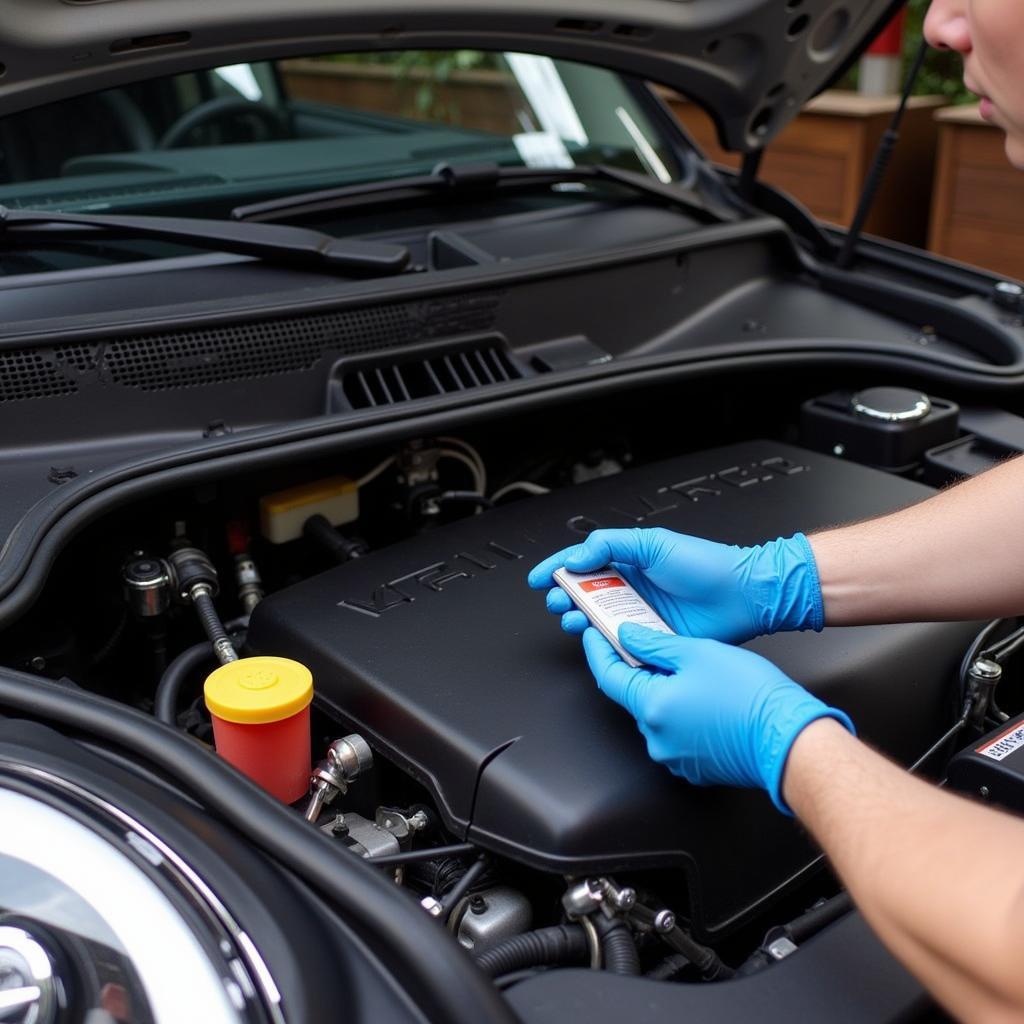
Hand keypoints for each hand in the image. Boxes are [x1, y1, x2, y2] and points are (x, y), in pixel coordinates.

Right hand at [527, 528, 822, 644]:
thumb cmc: (706, 565)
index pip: (581, 563)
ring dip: (578, 620)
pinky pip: (619, 644)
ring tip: (575, 619)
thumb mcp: (653, 543)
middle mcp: (629, 588)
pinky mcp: (649, 640)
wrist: (742, 596)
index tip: (538, 579)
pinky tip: (600, 639)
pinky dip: (604, 643)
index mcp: (626, 561)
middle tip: (558, 601)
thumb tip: (576, 558)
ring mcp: (638, 615)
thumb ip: (611, 544)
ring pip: (596, 621)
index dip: (556, 569)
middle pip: (582, 594)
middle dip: (563, 597)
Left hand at [583, 623, 853, 812]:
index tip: (594, 634)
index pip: (608, 677)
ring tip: (692, 671)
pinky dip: (682, 713)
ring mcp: (675, 757)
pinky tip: (705, 698)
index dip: (598, 651)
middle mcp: (656, 738)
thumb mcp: (698, 653)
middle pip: (634, 695)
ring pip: (658, 714)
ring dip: (665, 692)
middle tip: (654, 645)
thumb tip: (626, 636)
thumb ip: (654, 644)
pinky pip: (677, 733)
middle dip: (640, 670)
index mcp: (652, 708)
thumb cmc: (752, 696)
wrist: (790, 740)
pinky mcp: (694, 767)